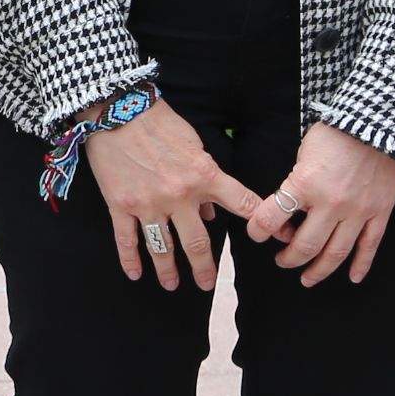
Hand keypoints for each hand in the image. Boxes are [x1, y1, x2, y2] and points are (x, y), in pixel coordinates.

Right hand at [81, 97, 261, 290]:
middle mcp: (179, 196)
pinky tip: (136, 274)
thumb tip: (213, 212)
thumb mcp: (194, 144)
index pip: (241, 204)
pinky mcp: (121, 206)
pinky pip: (127, 240)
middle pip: (197, 242)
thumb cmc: (159, 122)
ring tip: (173, 285)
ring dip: (168, 271)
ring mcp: (149, 204)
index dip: (262, 222)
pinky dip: (130, 260)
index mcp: (204, 176)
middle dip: (205, 268)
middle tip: (208, 285)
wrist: (117, 110)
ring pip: (162, 248)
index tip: (277, 237)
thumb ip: (207, 177)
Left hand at [245, 124, 394, 287]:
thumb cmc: (337, 132)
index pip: (271, 218)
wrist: (380, 121)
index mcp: (305, 184)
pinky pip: (369, 246)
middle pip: (304, 246)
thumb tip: (288, 207)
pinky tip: (352, 278)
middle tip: (281, 261)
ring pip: (335, 253)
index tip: (256, 234)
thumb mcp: (304, 151)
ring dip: (318, 271)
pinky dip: (361, 265)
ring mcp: (357, 211)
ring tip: (307, 278)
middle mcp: (330, 203)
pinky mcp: (379, 213)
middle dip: (288, 259)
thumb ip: (296, 181)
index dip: (257, 231)